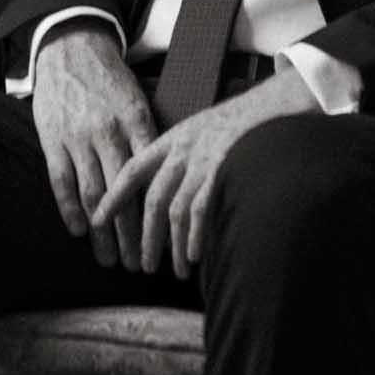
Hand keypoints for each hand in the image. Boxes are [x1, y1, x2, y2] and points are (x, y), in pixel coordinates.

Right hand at [32, 24, 157, 269]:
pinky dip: (69, 210)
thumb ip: (150, 136)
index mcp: (135, 120)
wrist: (69, 45)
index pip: (151, 176)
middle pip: (124, 194)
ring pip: (94, 195)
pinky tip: (80, 231)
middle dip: (132, 234)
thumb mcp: (138, 99)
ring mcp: (78, 136)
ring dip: (103, 233)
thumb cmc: (110, 78)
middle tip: (139, 264)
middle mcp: (107, 131)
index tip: (168, 241)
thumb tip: (172, 175)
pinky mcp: (53, 139)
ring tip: (110, 260)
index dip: (158, 212)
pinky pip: (61, 182)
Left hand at [90, 69, 318, 279]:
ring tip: (176, 270)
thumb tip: (167, 197)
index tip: (98, 219)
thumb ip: (181, 157)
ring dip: (174, 246)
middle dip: (146, 236)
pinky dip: (196, 235)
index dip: (114, 195)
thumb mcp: (201, 130)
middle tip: (142, 264)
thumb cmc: (239, 124)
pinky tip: (195, 256)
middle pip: (153, 199)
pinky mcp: (224, 170)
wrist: (276, 105)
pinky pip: (201, 209)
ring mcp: (204, 160)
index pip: (134, 168)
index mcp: (174, 139)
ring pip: (176, 211)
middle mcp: (184, 150)